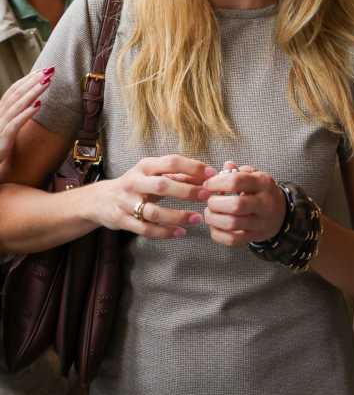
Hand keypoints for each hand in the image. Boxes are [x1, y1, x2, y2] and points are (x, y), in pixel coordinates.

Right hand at [0, 68, 53, 163]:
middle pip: (16, 94)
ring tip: (48, 82)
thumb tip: (32, 107)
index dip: (27, 80)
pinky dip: (26, 114)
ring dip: (33, 92)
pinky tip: (38, 105)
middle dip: (33, 80)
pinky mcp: (2, 141)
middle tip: (50, 69)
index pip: (13, 92)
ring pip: (16, 106)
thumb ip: (15, 120)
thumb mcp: (7, 134)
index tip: (43, 71)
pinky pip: (14, 125)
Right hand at [84, 155, 217, 239]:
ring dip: (178, 216)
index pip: (171, 162)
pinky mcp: (123, 220)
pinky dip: (165, 232)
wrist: (100, 200)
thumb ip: (178, 176)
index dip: (193, 167)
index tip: (211, 174)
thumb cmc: (135, 184)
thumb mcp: (152, 174)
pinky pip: (147, 229)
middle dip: (186, 191)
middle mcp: (134, 182)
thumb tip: (205, 177)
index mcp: (144, 166)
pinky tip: (180, 232)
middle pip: (162, 185)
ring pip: (155, 212)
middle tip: (206, 196)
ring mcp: (127, 202)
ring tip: (197, 218)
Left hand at [203, 160, 285, 245]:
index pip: (236, 181)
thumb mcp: (255, 176)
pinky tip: (214, 226)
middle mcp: (264, 203)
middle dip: (214, 203)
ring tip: (209, 212)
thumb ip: (239, 171)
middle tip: (209, 200)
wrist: (282, 214)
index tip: (207, 185)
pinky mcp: (254, 236)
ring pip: (232, 224)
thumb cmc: (262, 191)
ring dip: (213, 218)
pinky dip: (217, 234)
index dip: (216, 183)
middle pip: (235, 205)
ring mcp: (260, 222)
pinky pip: (232, 240)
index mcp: (263, 183)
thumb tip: (226, 166)